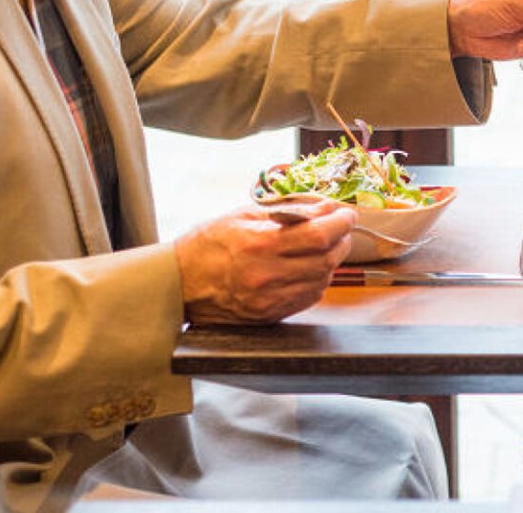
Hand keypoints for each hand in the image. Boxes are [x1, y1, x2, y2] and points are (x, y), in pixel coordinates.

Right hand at [176, 199, 356, 324]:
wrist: (176, 285)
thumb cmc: (206, 246)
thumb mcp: (243, 216)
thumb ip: (287, 211)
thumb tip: (324, 207)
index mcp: (260, 245)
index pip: (320, 234)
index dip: (341, 222)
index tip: (346, 213)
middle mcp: (267, 276)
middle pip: (327, 259)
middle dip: (341, 240)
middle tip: (340, 228)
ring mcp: (269, 300)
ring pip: (322, 280)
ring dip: (331, 260)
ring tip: (324, 246)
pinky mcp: (270, 315)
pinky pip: (308, 297)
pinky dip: (317, 280)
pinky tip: (309, 267)